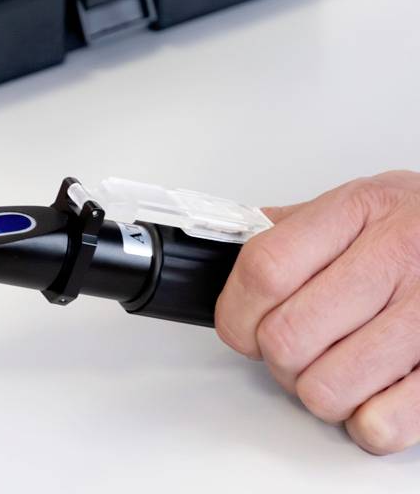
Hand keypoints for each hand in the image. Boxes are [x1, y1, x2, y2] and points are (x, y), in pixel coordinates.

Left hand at [216, 171, 419, 454]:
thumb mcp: (355, 204)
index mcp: (358, 209)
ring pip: (327, 387)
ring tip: (329, 366)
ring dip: (315, 390)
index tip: (238, 324)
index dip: (235, 309)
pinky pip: (384, 424)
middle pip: (288, 335)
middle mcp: (397, 255)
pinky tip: (367, 392)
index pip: (265, 269)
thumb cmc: (415, 226)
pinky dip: (363, 422)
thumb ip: (291, 226)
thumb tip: (228, 250)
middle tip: (288, 347)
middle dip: (273, 355)